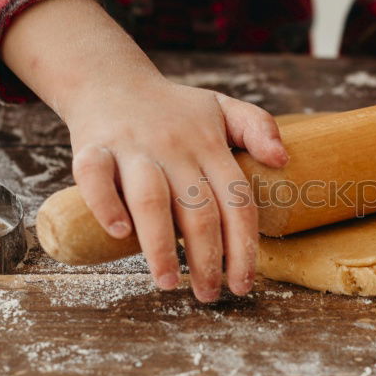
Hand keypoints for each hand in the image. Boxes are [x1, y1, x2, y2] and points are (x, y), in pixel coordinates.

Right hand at [64, 77, 287, 300]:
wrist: (109, 79)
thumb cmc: (172, 108)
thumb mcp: (221, 107)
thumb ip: (257, 127)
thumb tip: (283, 160)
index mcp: (209, 144)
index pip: (237, 201)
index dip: (243, 246)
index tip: (244, 283)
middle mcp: (174, 147)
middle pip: (198, 210)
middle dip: (207, 260)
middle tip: (209, 295)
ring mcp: (133, 148)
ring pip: (151, 200)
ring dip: (161, 246)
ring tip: (169, 283)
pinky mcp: (93, 147)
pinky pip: (96, 177)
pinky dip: (106, 204)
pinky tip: (120, 233)